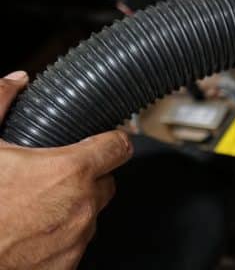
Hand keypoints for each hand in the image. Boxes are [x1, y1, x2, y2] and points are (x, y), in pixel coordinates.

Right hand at [0, 71, 131, 269]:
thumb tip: (15, 82)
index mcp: (70, 171)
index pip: (120, 146)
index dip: (113, 139)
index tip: (107, 139)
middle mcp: (82, 205)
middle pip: (106, 182)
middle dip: (87, 176)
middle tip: (53, 176)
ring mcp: (76, 238)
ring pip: (91, 215)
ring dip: (73, 207)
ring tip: (36, 205)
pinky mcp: (67, 265)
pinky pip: (75, 244)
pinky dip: (61, 237)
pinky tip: (33, 232)